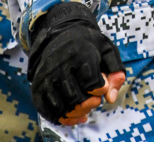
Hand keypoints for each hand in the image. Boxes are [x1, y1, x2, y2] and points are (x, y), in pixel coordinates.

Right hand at [27, 2, 125, 125]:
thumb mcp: (107, 50)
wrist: (58, 33)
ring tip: (86, 105)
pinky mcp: (37, 87)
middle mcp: (59, 65)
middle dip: (90, 104)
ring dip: (78, 113)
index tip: (102, 85)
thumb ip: (116, 71)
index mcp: (80, 53)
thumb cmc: (87, 44)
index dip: (101, 89)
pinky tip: (75, 116)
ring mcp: (46, 77)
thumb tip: (110, 98)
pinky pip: (48, 112)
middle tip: (95, 99)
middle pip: (77, 99)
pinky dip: (64, 119)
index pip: (93, 83)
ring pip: (62, 107)